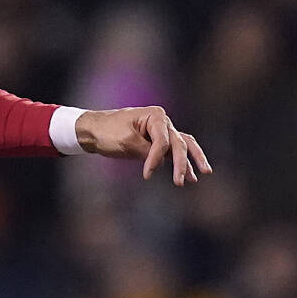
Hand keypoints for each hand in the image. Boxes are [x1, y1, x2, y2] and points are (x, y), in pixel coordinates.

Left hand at [74, 106, 210, 184]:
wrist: (92, 130)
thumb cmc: (107, 132)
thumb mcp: (126, 142)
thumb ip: (146, 151)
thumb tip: (163, 162)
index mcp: (155, 115)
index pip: (163, 141)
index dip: (156, 159)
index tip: (146, 174)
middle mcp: (162, 121)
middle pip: (178, 143)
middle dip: (182, 164)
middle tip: (181, 182)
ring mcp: (162, 131)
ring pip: (183, 145)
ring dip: (192, 160)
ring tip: (204, 174)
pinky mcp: (156, 141)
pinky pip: (174, 151)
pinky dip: (183, 161)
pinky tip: (193, 175)